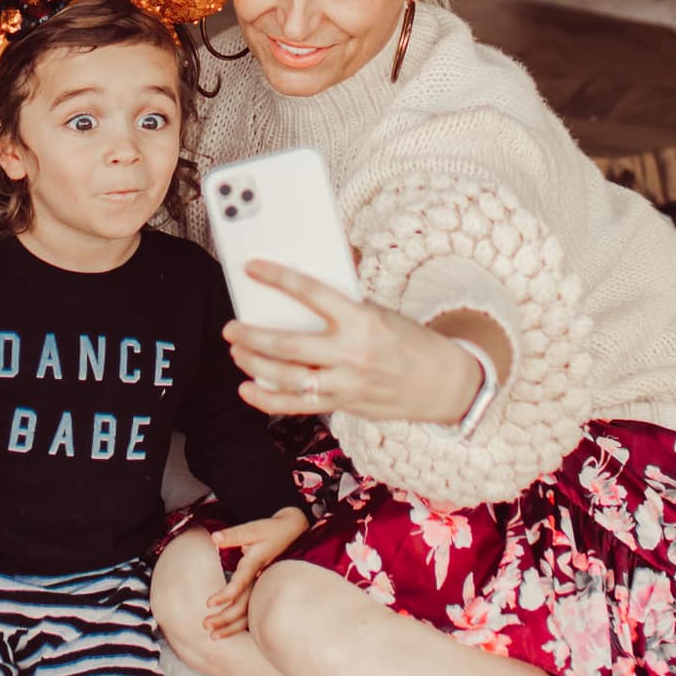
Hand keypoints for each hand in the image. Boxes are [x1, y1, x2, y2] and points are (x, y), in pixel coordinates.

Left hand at [202, 506, 309, 639]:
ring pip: (251, 613)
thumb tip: (214, 537)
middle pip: (245, 604)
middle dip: (224, 618)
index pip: (241, 582)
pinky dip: (242, 625)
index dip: (226, 593)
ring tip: (214, 636)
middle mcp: (261, 579)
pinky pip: (255, 612)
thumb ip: (233, 535)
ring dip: (232, 626)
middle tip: (204, 625)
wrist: (296, 533)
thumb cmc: (272, 530)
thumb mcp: (253, 528)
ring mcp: (266, 587)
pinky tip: (230, 632)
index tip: (209, 603)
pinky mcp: (267, 591)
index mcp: (256, 563)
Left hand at [225, 264, 481, 426]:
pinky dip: (267, 399)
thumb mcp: (381, 312)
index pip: (311, 293)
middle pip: (287, 345)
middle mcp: (351, 354)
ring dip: (254, 365)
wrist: (445, 383)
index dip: (277, 278)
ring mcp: (346, 384)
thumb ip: (343, 306)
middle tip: (231, 328)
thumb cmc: (410, 341)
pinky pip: (296, 406)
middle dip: (251, 336)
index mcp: (362, 320)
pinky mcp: (344, 405)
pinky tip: (247, 388)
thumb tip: (300, 292)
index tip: (253, 269)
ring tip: (237, 353)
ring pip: (286, 378)